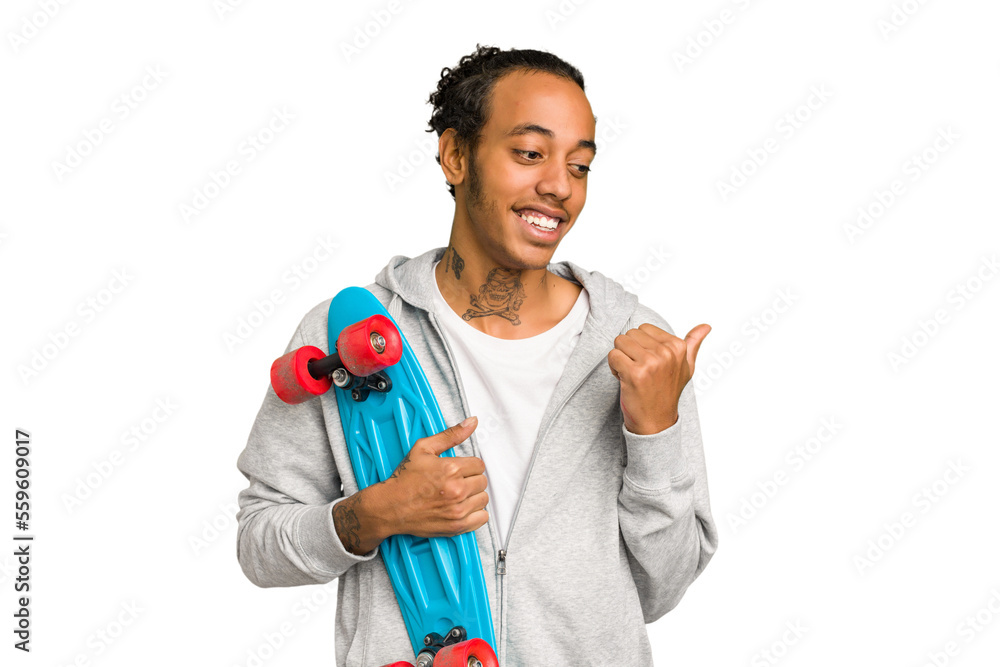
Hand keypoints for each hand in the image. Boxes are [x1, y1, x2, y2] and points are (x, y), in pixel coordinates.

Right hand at [380, 417, 489, 538]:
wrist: (390, 506)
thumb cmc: (405, 479)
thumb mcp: (424, 448)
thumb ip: (451, 434)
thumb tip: (472, 422)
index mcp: (451, 469)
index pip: (479, 465)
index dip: (469, 466)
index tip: (459, 470)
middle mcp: (457, 490)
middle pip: (482, 481)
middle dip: (471, 479)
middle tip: (456, 481)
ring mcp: (458, 510)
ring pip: (483, 498)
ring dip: (473, 496)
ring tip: (457, 494)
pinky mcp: (457, 526)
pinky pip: (482, 518)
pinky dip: (475, 513)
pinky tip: (462, 507)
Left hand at [607, 323, 710, 434]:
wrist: (656, 422)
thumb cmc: (668, 393)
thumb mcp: (686, 367)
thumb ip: (693, 344)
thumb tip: (706, 326)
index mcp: (678, 347)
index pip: (644, 328)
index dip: (641, 345)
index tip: (647, 362)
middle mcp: (666, 353)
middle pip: (630, 334)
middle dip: (629, 350)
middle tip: (638, 369)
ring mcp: (651, 363)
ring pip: (619, 342)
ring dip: (620, 358)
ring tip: (631, 374)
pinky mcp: (635, 374)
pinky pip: (613, 356)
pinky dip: (613, 368)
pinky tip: (624, 380)